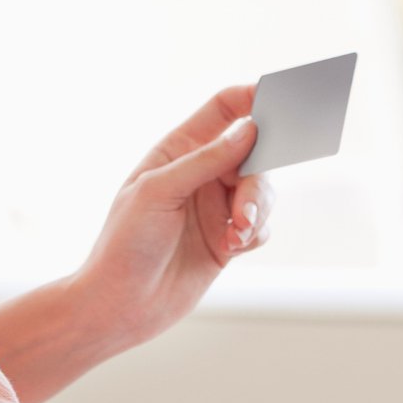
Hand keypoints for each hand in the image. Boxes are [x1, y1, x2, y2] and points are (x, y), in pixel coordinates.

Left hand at [69, 83, 274, 351]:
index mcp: (178, 149)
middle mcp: (201, 173)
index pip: (223, 108)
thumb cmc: (126, 243)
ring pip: (261, 191)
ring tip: (234, 235)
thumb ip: (206, 159)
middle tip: (245, 205)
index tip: (281, 100)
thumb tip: (250, 129)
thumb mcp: (160, 191)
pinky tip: (230, 250)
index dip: (252, 97)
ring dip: (255, 211)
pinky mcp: (228, 238)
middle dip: (256, 178)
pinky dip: (253, 234)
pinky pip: (260, 225)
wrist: (121, 305)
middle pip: (254, 153)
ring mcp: (216, 206)